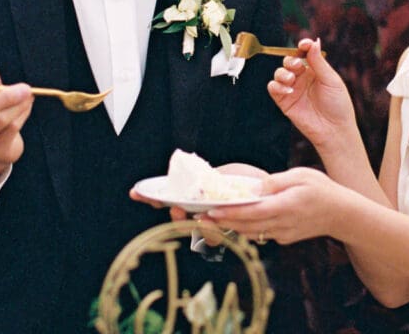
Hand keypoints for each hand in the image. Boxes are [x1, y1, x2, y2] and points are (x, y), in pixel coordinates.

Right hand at [130, 162, 269, 245]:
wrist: (274, 191)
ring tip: (193, 215)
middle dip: (171, 212)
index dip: (151, 195)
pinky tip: (209, 222)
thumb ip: (208, 179)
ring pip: (194, 229)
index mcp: (196, 194)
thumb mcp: (225, 173)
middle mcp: (201, 210)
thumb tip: (191, 182)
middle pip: (177, 215)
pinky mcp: (228, 230)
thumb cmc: (248, 181)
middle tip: (173, 208)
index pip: (170, 196)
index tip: (135, 192)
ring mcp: (213, 221)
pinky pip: (215, 236)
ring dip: (190, 223)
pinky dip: (210, 230)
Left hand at [204, 167, 347, 245]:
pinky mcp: (284, 238)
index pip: (252, 213)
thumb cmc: (323, 190)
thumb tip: (255, 187)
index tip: (211, 211)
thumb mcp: (301, 176)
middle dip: (222, 222)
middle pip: (246, 226)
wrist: (342, 215)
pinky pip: (260, 234)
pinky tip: (234, 221)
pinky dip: (245, 229)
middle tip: (199, 217)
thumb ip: (277, 182)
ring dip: (230, 227)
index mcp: (286, 207)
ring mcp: (283, 234)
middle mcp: (282, 224)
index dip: (230, 213)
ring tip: (209, 219)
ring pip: (251, 233)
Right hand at [268, 39, 356, 148]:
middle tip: (296, 65)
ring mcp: (293, 89)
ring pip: (279, 73)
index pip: (305, 53)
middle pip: (289, 61)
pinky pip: (273, 88)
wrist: (334, 130)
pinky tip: (288, 90)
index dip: (303, 46)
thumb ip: (319, 62)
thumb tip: (313, 42)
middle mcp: (302, 78)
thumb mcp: (331, 80)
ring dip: (282, 73)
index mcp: (315, 70)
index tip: (303, 44)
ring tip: (291, 79)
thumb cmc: (338, 104)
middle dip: (290, 60)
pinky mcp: (284, 101)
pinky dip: (277, 86)